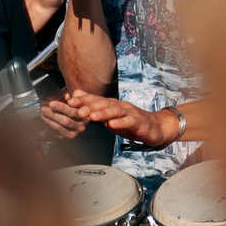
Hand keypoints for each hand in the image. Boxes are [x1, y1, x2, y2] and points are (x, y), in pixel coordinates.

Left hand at [39, 96, 87, 138]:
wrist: (74, 120)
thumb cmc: (75, 105)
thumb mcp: (77, 98)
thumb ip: (74, 96)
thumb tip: (66, 96)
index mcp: (88, 108)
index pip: (81, 105)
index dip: (74, 102)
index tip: (63, 98)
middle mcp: (86, 120)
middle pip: (73, 114)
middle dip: (61, 108)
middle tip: (50, 104)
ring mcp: (79, 128)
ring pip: (65, 122)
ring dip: (53, 115)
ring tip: (44, 110)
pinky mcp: (71, 135)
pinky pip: (60, 129)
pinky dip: (51, 123)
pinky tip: (45, 117)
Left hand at [62, 90, 181, 146]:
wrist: (156, 127)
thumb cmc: (131, 122)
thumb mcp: (111, 116)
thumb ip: (95, 108)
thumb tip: (77, 99)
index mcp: (113, 105)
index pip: (97, 100)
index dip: (83, 100)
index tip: (70, 100)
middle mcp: (121, 106)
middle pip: (104, 103)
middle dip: (90, 105)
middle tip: (77, 108)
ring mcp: (130, 113)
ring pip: (115, 111)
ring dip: (103, 113)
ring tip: (92, 116)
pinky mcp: (139, 122)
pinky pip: (129, 122)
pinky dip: (120, 123)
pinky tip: (112, 125)